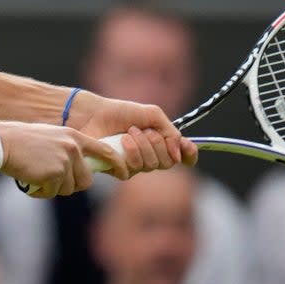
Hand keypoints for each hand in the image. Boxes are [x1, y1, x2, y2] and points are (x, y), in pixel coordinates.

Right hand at [0, 121, 128, 198]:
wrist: (3, 143)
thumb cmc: (23, 142)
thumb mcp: (52, 138)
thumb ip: (69, 150)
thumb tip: (80, 171)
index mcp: (74, 137)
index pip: (104, 151)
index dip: (116, 163)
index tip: (123, 172)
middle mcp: (73, 148)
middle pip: (86, 180)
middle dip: (72, 184)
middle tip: (52, 179)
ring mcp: (65, 160)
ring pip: (69, 188)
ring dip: (54, 188)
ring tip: (37, 174)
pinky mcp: (54, 173)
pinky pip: (53, 192)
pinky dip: (42, 191)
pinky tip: (31, 179)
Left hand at [64, 92, 197, 173]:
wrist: (94, 115)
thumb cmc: (121, 113)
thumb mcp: (152, 115)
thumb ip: (170, 131)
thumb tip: (179, 152)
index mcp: (161, 143)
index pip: (183, 156)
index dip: (189, 155)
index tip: (187, 147)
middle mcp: (151, 156)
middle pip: (168, 162)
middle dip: (157, 144)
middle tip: (143, 130)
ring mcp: (136, 165)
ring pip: (151, 166)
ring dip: (141, 146)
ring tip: (129, 133)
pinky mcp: (119, 170)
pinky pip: (132, 170)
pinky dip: (129, 153)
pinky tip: (120, 142)